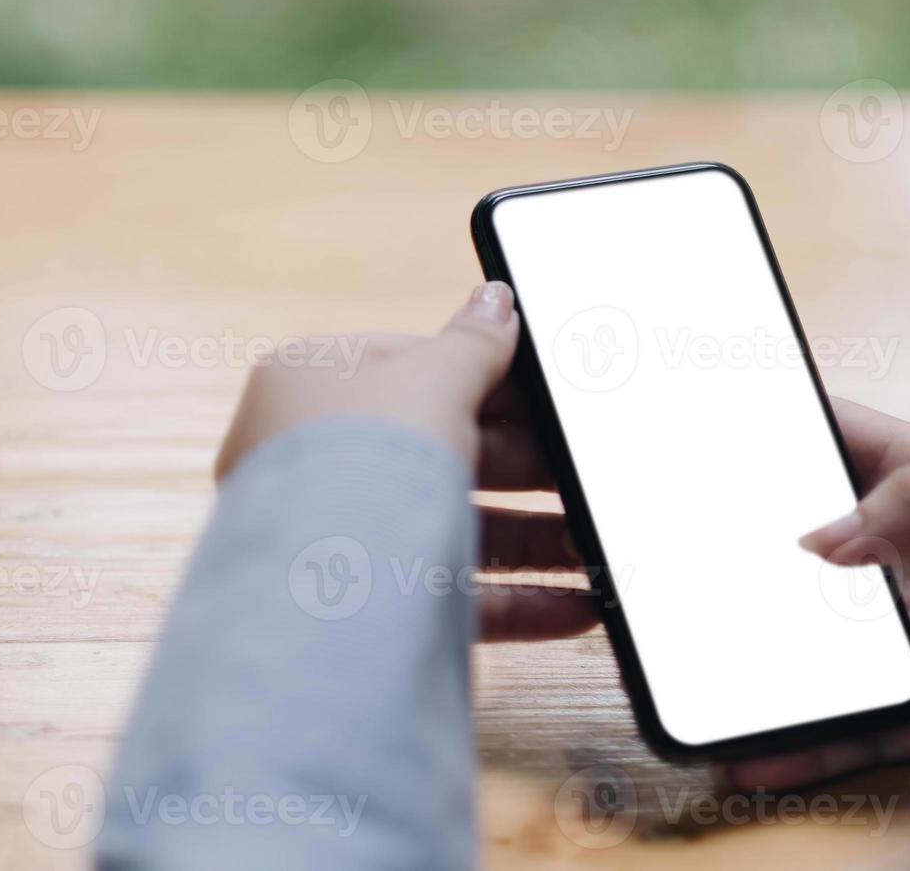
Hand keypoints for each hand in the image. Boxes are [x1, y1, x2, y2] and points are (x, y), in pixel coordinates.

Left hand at [217, 282, 598, 642]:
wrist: (323, 593)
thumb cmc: (365, 461)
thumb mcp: (432, 380)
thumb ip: (474, 343)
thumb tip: (497, 301)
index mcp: (314, 389)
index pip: (414, 368)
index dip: (492, 379)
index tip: (553, 394)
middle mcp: (321, 462)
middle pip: (445, 452)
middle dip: (527, 467)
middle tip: (587, 469)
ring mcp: (344, 540)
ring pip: (458, 529)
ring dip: (536, 538)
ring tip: (594, 544)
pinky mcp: (375, 608)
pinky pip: (459, 599)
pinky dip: (523, 601)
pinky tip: (582, 603)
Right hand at [727, 399, 909, 788]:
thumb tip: (824, 541)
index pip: (824, 443)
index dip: (760, 436)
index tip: (694, 441)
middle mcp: (908, 554)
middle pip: (798, 557)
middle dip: (734, 561)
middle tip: (665, 574)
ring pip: (817, 648)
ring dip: (758, 658)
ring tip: (692, 670)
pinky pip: (864, 727)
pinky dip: (809, 741)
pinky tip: (756, 746)